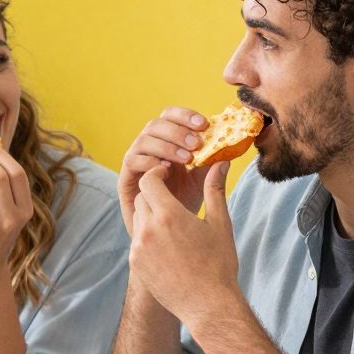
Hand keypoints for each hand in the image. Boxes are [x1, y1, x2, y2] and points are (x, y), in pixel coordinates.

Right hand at [119, 107, 215, 229]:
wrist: (168, 237)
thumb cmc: (183, 206)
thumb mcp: (201, 184)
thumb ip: (210, 167)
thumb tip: (227, 150)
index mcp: (167, 143)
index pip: (171, 117)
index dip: (186, 116)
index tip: (204, 125)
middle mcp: (149, 149)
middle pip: (156, 124)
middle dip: (178, 131)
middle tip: (197, 144)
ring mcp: (136, 162)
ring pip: (144, 140)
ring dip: (167, 145)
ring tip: (187, 159)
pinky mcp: (126, 179)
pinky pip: (132, 161)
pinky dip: (149, 161)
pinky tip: (166, 169)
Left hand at [129, 160, 241, 328]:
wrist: (207, 305)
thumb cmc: (218, 264)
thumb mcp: (220, 223)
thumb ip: (215, 190)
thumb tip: (220, 163)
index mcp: (169, 215)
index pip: (148, 181)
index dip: (156, 174)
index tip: (167, 174)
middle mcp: (148, 229)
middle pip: (141, 198)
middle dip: (154, 194)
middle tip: (171, 198)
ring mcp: (139, 248)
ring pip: (137, 219)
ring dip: (150, 215)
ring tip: (172, 223)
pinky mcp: (136, 264)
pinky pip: (136, 240)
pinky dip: (148, 236)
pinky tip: (167, 245)